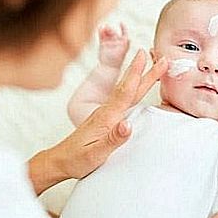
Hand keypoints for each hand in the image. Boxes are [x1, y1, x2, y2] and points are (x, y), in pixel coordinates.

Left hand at [28, 49, 167, 194]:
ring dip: (140, 77)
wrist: (60, 161)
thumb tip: (128, 125)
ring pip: (127, 91)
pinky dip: (134, 89)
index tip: (144, 56)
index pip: (125, 91)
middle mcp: (106, 111)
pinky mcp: (106, 118)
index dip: (136, 73)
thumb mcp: (95, 154)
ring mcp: (106, 113)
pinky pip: (124, 99)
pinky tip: (137, 88)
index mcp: (106, 117)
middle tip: (157, 56)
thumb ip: (113, 139)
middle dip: (143, 70)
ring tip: (152, 66)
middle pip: (129, 87)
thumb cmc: (76, 159)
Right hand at [98, 23, 128, 68]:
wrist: (109, 67)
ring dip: (105, 30)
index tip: (121, 23)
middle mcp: (116, 42)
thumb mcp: (123, 51)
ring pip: (107, 33)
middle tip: (106, 27)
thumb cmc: (117, 60)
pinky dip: (101, 33)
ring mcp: (109, 43)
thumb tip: (128, 38)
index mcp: (123, 42)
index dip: (123, 27)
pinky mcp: (103, 45)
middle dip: (110, 29)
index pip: (124, 33)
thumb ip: (126, 44)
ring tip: (102, 27)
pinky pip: (102, 36)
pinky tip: (100, 29)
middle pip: (113, 32)